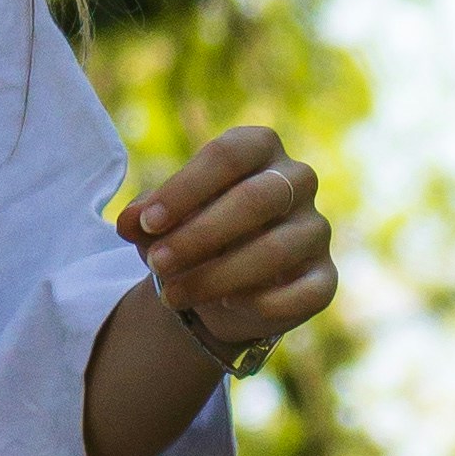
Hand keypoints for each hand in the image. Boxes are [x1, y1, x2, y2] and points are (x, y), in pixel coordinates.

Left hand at [115, 123, 338, 362]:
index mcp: (259, 148)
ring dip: (217, 276)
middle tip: (157, 263)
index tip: (147, 223)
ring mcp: (315, 230)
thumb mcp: (161, 224)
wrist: (220, 291)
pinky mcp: (324, 278)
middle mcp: (297, 181)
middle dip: (199, 235)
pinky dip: (261, 304)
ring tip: (172, 295)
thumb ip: (145, 218)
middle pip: (256, 199)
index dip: (185, 189)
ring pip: (275, 250)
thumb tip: (129, 222)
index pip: (228, 154)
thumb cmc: (191, 237)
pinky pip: (304, 292)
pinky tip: (226, 307)